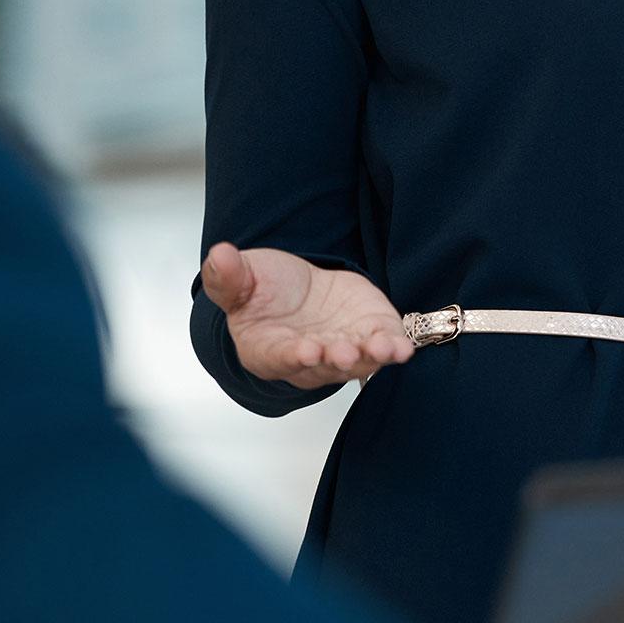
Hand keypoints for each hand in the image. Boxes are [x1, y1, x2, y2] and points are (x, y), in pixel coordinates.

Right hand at [200, 243, 415, 389]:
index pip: (281, 357)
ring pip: (358, 362)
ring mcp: (341, 351)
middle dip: (337, 360)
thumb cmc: (263, 291)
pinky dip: (394, 348)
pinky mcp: (369, 336)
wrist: (297, 291)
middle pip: (324, 367)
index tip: (306, 351)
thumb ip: (229, 276)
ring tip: (386, 349)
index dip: (294, 356)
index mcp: (268, 349)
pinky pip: (383, 347)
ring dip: (372, 357)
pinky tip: (404, 347)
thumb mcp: (241, 278)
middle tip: (347, 353)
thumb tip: (219, 255)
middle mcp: (307, 360)